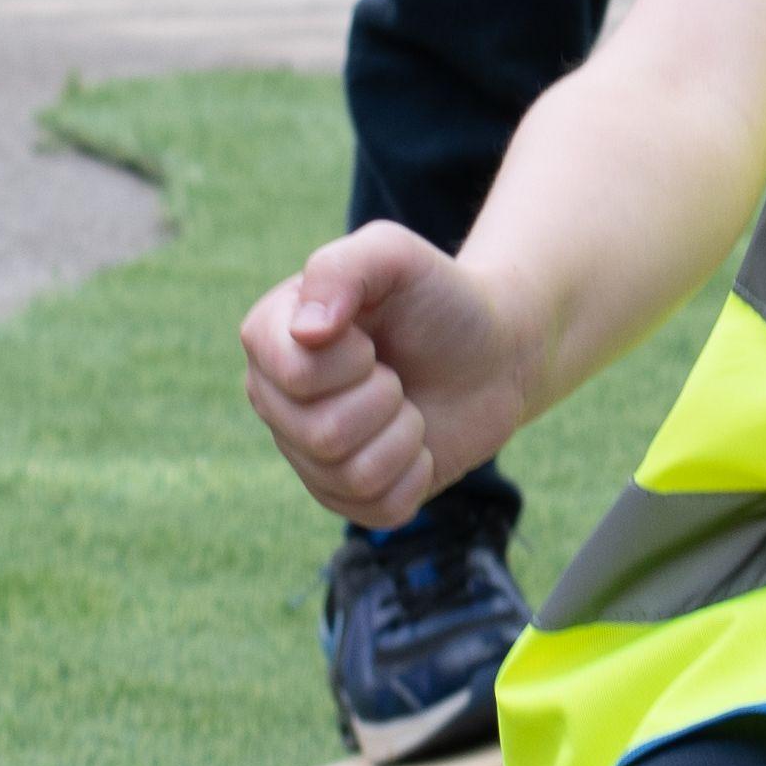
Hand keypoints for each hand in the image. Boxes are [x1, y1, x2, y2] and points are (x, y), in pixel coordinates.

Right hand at [240, 225, 529, 524]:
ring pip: (351, 476)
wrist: (495, 350)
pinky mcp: (350, 497)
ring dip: (404, 435)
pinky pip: (379, 510)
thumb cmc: (439, 298)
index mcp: (269, 338)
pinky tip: (418, 443)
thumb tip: (306, 332)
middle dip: (384, 398)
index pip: (293, 375)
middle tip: (396, 374)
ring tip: (408, 405)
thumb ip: (342, 268)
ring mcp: (309, 455)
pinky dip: (416, 473)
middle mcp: (276, 401)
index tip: (372, 338)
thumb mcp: (396, 255)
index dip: (350, 360)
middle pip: (321, 434)